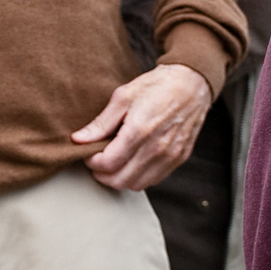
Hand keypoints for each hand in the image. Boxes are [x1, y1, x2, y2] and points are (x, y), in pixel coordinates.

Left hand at [73, 63, 212, 189]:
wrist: (191, 84)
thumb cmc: (156, 86)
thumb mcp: (123, 97)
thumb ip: (101, 123)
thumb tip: (79, 139)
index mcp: (139, 130)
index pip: (108, 163)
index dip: (92, 162)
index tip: (88, 154)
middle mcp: (157, 147)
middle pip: (120, 180)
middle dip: (102, 174)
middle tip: (97, 161)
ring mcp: (170, 155)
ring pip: (137, 185)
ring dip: (120, 179)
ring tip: (113, 162)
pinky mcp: (179, 158)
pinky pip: (154, 180)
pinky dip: (138, 177)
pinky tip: (132, 162)